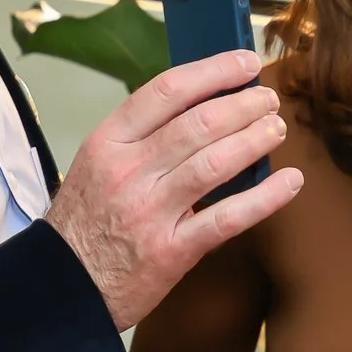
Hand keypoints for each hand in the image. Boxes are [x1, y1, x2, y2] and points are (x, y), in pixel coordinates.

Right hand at [45, 50, 303, 329]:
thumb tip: (202, 105)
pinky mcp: (172, 251)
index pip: (167, 91)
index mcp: (108, 142)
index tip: (244, 64)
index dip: (214, 71)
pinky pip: (227, 218)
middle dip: (243, 105)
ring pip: (215, 163)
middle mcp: (128, 171)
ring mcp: (151, 212)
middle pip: (199, 123)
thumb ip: (141, 137)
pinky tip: (290, 182)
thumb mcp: (96, 165)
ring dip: (255, 140)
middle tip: (268, 100)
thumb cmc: (83, 223)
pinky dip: (265, 197)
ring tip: (277, 128)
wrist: (61, 287)